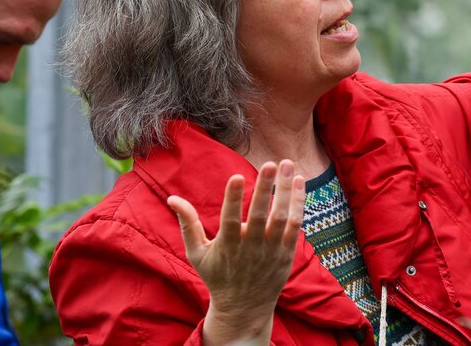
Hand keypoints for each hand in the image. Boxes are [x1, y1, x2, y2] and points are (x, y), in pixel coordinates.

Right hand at [167, 160, 304, 345]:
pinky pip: (295, 224)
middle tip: (270, 163)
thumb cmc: (218, 276)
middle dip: (265, 189)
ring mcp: (271, 249)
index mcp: (227, 246)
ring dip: (285, 190)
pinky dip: (298, 203)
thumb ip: (188, 224)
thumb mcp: (197, 254)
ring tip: (286, 164)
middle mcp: (251, 247)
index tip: (237, 176)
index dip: (232, 198)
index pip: (230, 219)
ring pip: (281, 217)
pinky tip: (298, 181)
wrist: (244, 307)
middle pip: (259, 215)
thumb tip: (172, 198)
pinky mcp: (287, 251)